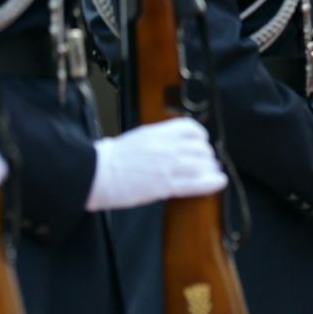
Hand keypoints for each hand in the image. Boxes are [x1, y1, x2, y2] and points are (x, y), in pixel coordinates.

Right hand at [87, 119, 228, 211]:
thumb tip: (174, 143)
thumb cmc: (110, 159)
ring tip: (210, 174)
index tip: (201, 143)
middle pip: (201, 148)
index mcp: (157, 132)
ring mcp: (168, 166)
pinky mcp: (166, 185)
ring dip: (210, 170)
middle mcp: (166, 146)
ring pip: (203, 165)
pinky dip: (212, 182)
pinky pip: (196, 183)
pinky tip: (219, 182)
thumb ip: (158, 139)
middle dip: (207, 156)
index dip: (201, 137)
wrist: (94, 173)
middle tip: (206, 164)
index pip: (191, 128)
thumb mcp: (138, 138)